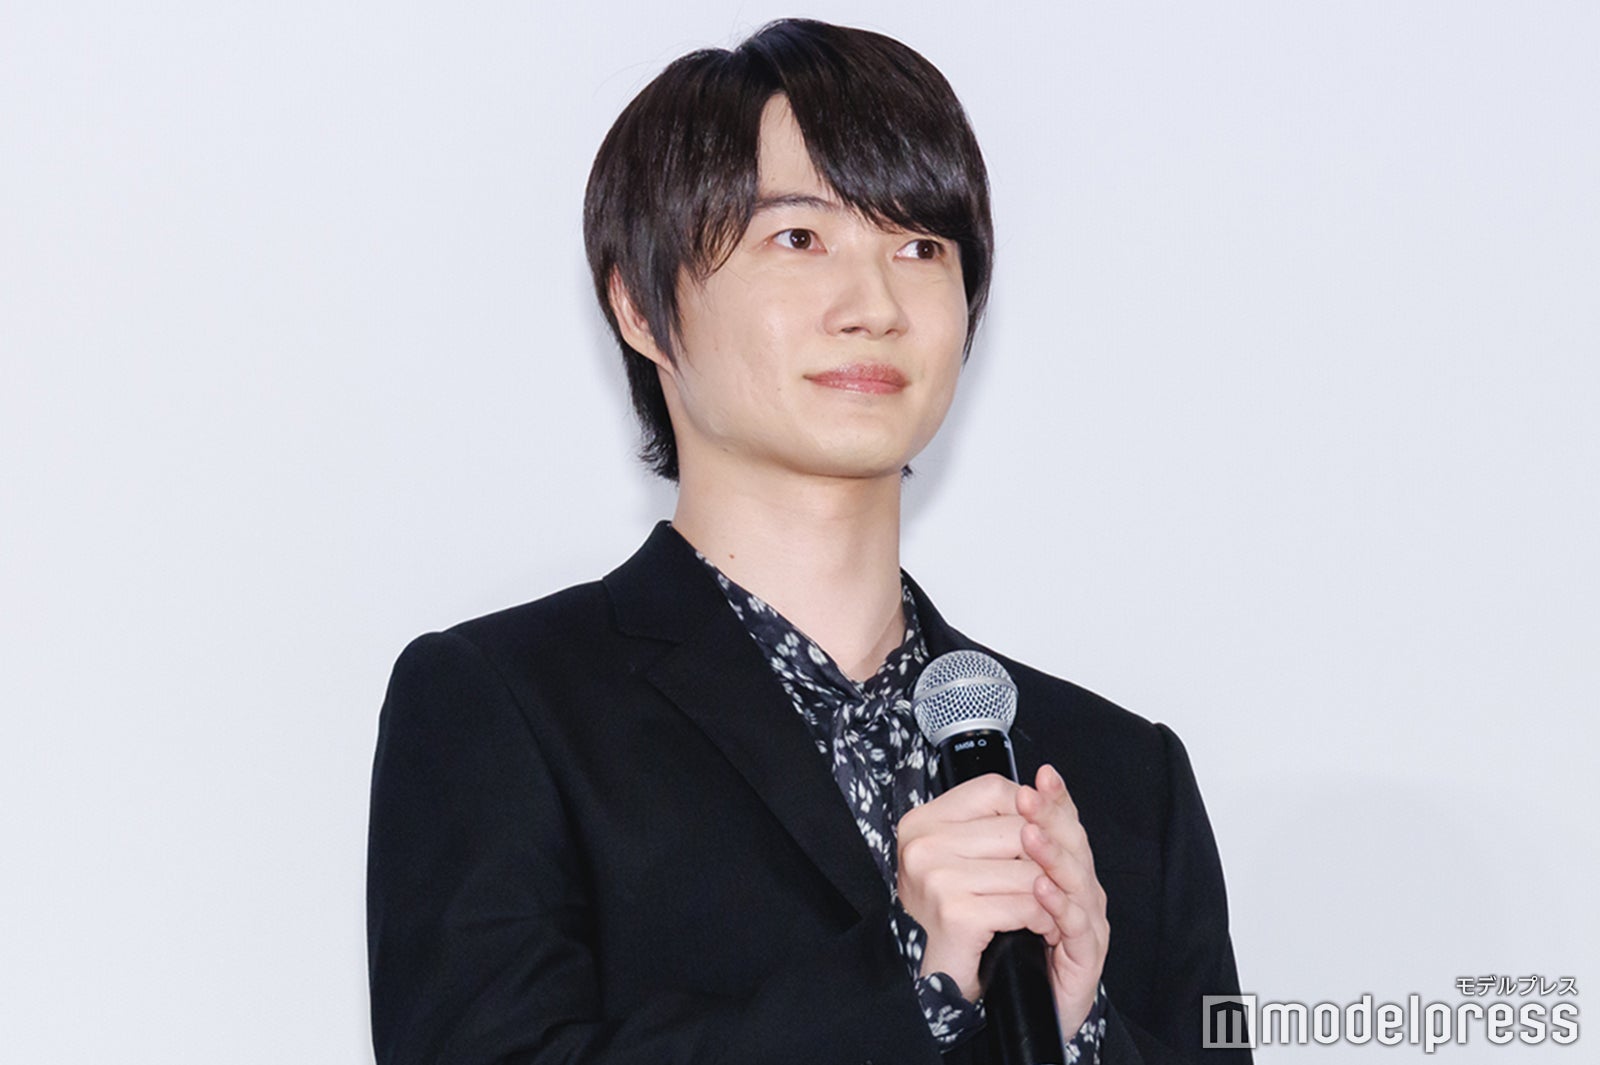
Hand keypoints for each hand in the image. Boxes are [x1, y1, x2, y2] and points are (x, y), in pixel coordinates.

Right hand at [895, 774, 1055, 1001]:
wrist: (930, 979)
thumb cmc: (950, 914)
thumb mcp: (966, 856)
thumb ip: (999, 820)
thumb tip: (1050, 782)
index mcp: (922, 822)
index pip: (994, 791)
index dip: (1029, 809)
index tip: (1043, 833)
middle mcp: (923, 844)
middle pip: (1018, 829)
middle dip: (1047, 857)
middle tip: (1059, 879)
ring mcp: (937, 878)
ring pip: (1028, 870)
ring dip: (1051, 893)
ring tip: (1053, 907)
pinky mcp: (957, 914)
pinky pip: (1027, 905)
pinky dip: (1044, 919)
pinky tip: (1042, 928)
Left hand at [1017, 763, 1108, 1032]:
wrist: (1026, 1009)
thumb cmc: (1010, 948)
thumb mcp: (996, 892)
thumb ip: (996, 854)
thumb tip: (981, 811)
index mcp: (1062, 869)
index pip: (1065, 825)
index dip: (1055, 800)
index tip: (1040, 775)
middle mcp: (1080, 890)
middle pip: (1075, 844)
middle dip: (1053, 817)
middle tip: (1032, 796)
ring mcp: (1086, 922)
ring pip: (1078, 881)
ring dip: (1054, 855)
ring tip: (1031, 835)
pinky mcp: (1085, 957)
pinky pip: (1077, 926)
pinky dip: (1060, 905)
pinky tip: (1042, 889)